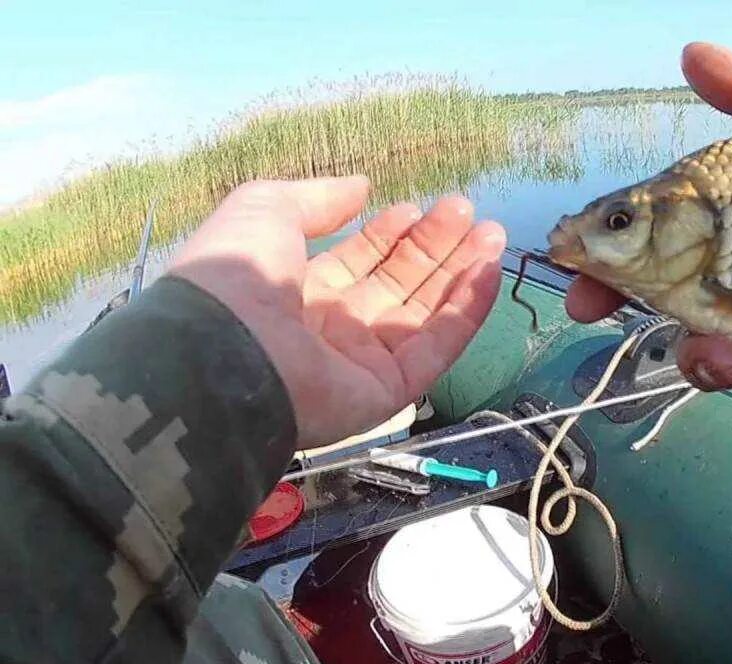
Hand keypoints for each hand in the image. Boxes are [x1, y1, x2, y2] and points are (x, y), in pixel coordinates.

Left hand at [168, 177, 505, 447]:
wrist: (223, 353)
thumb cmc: (235, 275)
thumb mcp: (263, 211)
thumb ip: (315, 198)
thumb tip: (360, 187)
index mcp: (295, 291)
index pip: (355, 262)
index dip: (388, 235)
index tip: (417, 207)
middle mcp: (331, 329)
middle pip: (397, 285)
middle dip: (433, 247)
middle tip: (467, 211)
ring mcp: (362, 364)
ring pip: (424, 314)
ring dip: (459, 273)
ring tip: (491, 233)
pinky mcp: (389, 392)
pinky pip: (435, 348)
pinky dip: (465, 311)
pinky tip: (488, 271)